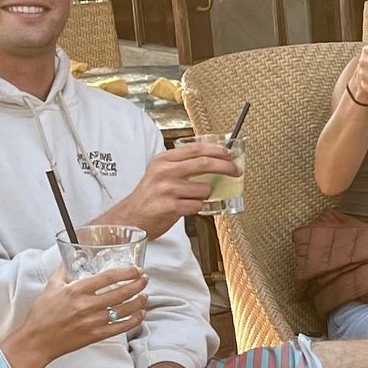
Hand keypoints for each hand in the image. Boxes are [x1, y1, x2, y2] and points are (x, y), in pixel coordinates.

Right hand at [4, 267, 147, 367]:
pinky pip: (121, 327)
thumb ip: (63, 272)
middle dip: (138, 284)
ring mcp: (93, 321)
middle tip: (145, 279)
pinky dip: (134, 320)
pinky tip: (140, 314)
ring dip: (138, 301)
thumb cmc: (42, 314)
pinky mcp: (96, 335)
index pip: (108, 277)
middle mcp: (87, 305)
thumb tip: (69, 258)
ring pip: (124, 310)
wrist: (37, 340)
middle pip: (121, 292)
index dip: (126, 272)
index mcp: (77, 290)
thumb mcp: (51, 287)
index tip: (136, 269)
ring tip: (145, 296)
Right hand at [101, 142, 238, 238]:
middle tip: (236, 171)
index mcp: (164, 160)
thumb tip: (214, 162)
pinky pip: (197, 205)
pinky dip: (196, 208)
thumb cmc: (149, 196)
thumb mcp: (161, 173)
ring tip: (190, 199)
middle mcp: (165, 171)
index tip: (230, 154)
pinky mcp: (170, 206)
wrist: (130, 218)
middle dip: (225, 167)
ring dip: (204, 196)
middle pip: (204, 164)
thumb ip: (183, 165)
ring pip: (204, 189)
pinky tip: (184, 208)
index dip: (216, 150)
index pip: (196, 149)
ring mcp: (167, 189)